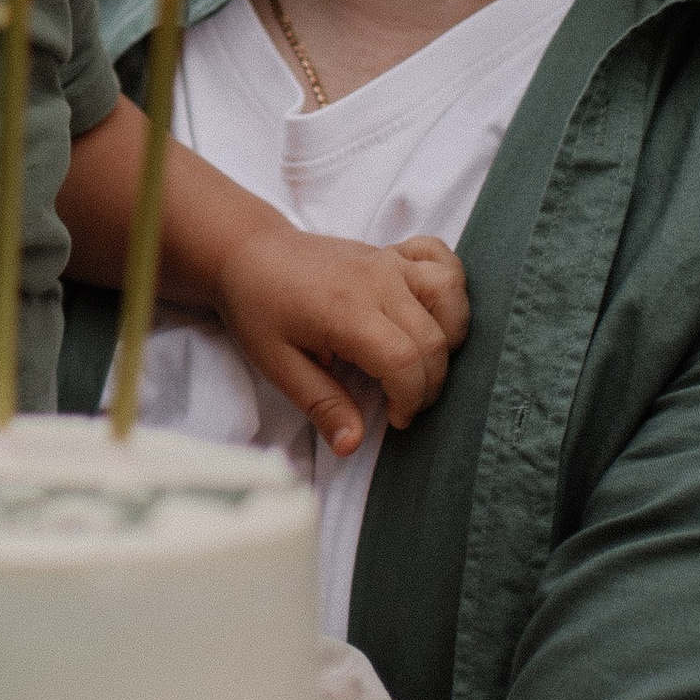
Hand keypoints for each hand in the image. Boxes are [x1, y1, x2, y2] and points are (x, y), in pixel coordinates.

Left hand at [221, 223, 467, 457]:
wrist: (247, 253)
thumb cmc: (258, 309)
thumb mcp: (278, 365)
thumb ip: (322, 405)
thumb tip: (351, 445)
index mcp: (346, 312)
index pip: (404, 362)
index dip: (410, 399)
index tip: (395, 418)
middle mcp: (377, 282)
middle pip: (433, 338)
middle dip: (430, 383)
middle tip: (404, 402)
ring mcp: (387, 262)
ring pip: (449, 294)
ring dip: (451, 334)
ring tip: (424, 360)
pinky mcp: (391, 253)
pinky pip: (441, 259)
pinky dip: (450, 285)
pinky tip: (430, 311)